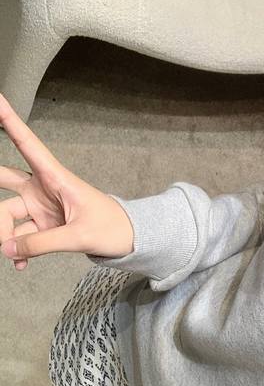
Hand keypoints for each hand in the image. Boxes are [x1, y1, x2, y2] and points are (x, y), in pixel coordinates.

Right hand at [0, 92, 133, 269]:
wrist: (129, 240)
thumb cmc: (112, 228)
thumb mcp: (79, 236)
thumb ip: (41, 244)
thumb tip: (7, 249)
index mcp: (56, 177)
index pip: (27, 144)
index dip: (9, 122)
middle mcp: (43, 188)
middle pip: (4, 179)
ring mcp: (40, 207)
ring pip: (7, 214)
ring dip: (6, 236)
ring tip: (15, 256)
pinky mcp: (42, 225)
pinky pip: (19, 236)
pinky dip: (17, 250)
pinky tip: (21, 263)